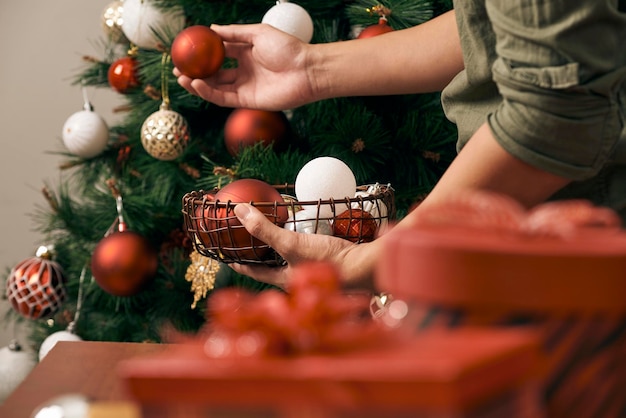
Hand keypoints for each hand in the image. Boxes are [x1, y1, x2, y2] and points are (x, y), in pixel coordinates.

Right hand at [175, 23, 315, 110]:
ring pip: (216, 87)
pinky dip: (209, 93)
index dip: (202, 53)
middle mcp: (243, 71)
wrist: (306, 70)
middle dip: (195, 72)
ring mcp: (245, 86)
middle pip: (214, 73)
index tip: (185, 50)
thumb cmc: (287, 48)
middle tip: (177, 68)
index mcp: (246, 53)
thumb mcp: (258, 33)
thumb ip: (234, 33)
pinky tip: (197, 84)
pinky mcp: (247, 101)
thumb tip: (211, 29)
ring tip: (182, 77)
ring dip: (197, 84)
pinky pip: (224, 98)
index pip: (219, 54)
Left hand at [230, 204, 378, 290]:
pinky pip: (310, 251)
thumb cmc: (326, 260)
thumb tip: (239, 212)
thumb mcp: (290, 243)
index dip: (241, 264)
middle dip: (263, 256)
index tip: (229, 258)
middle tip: (252, 242)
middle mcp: (298, 278)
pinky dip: (304, 242)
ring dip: (285, 248)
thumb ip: (264, 229)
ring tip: (279, 233)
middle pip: (273, 266)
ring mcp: (314, 271)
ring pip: (292, 259)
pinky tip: (308, 230)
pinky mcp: (330, 261)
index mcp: (285, 279)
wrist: (364, 266)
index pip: (256, 272)